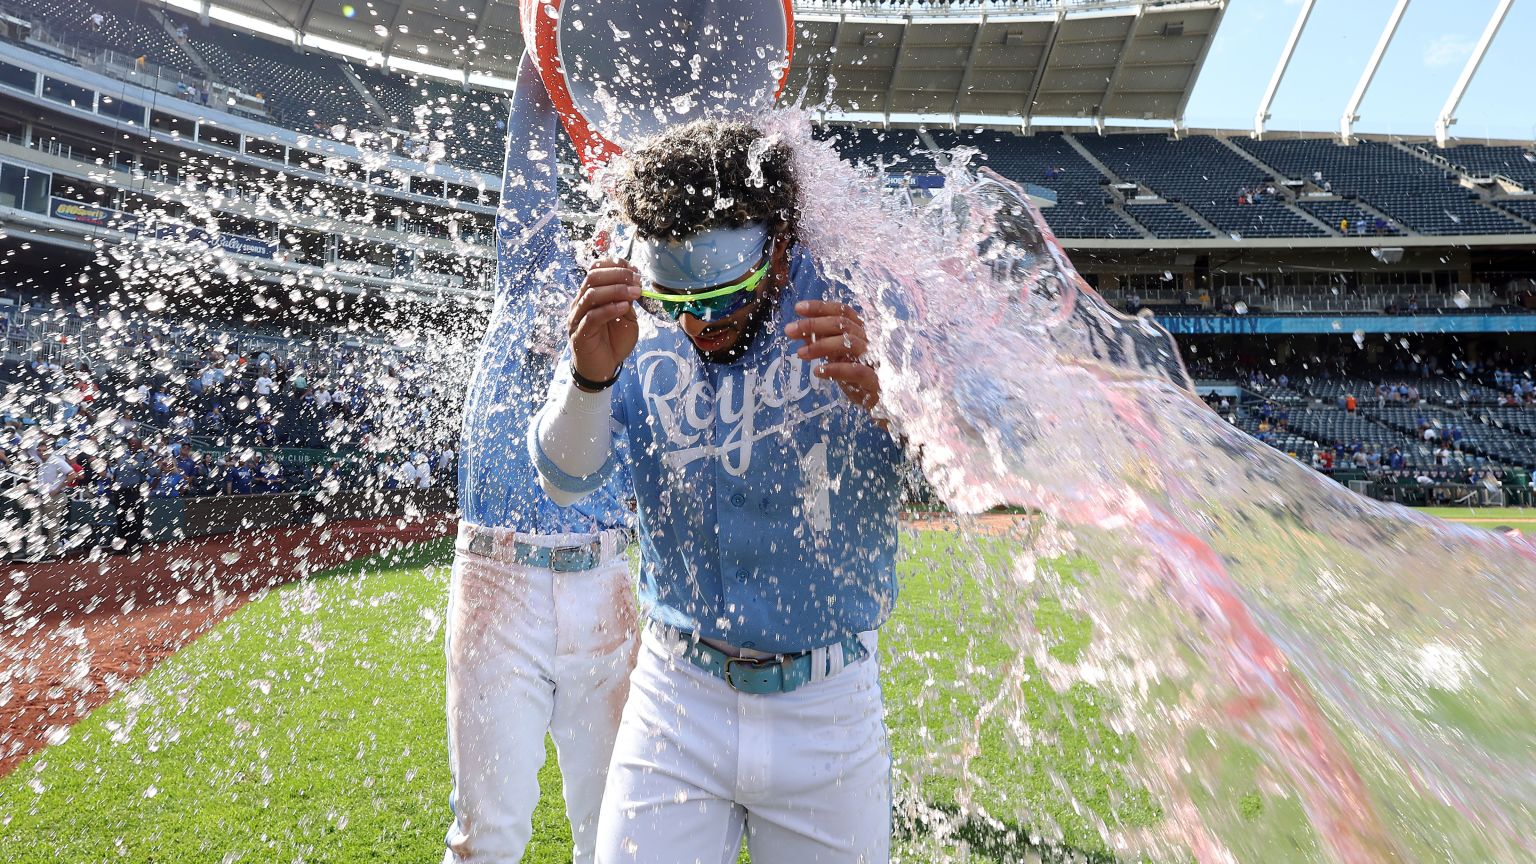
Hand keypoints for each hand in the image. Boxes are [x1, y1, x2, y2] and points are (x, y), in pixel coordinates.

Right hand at [568, 258, 640, 384]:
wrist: (603, 369)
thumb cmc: (614, 342)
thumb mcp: (626, 317)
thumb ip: (626, 300)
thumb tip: (633, 283)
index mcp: (590, 295)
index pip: (595, 269)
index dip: (615, 265)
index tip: (635, 270)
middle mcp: (580, 303)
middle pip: (593, 277)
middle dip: (618, 275)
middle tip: (637, 280)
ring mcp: (577, 318)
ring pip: (592, 294)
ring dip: (616, 290)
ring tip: (635, 293)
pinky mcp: (580, 333)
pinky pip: (593, 316)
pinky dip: (610, 308)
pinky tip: (625, 307)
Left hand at [785, 300, 879, 411]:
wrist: (885, 405)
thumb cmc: (861, 380)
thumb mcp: (838, 360)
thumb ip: (823, 345)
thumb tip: (801, 334)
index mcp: (862, 332)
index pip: (843, 312)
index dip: (821, 307)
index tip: (798, 308)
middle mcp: (870, 340)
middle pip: (843, 324)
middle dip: (814, 324)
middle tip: (790, 330)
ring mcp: (876, 359)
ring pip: (850, 343)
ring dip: (821, 345)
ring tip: (800, 353)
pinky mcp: (877, 380)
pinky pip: (857, 371)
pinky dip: (836, 369)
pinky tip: (818, 371)